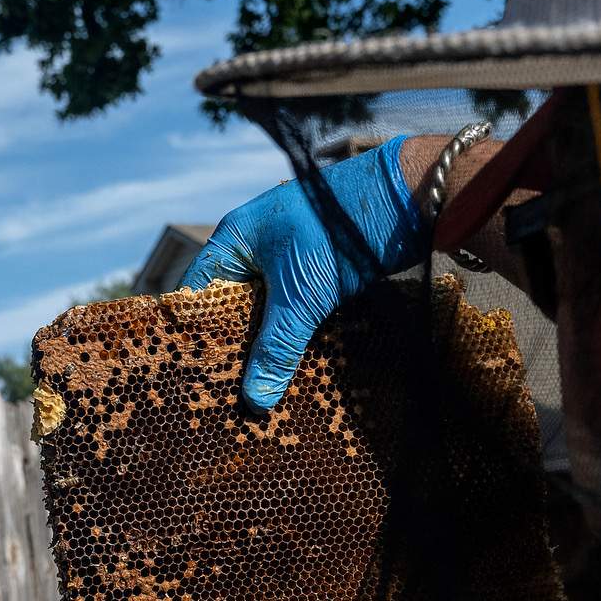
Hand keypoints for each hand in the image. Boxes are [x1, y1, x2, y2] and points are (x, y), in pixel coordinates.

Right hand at [178, 134, 423, 409]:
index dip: (195, 333)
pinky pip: (296, 311)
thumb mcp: (301, 296)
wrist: (406, 199)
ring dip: (268, 346)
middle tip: (231, 395)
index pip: (198, 293)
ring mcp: (289, 259)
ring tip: (262, 392)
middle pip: (231, 307)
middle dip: (234, 348)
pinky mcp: (319, 272)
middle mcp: (256, 249)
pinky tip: (296, 368)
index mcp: (235, 241)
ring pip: (267, 312)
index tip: (196, 376)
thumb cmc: (339, 233)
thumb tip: (254, 401)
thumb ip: (276, 347)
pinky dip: (295, 337)